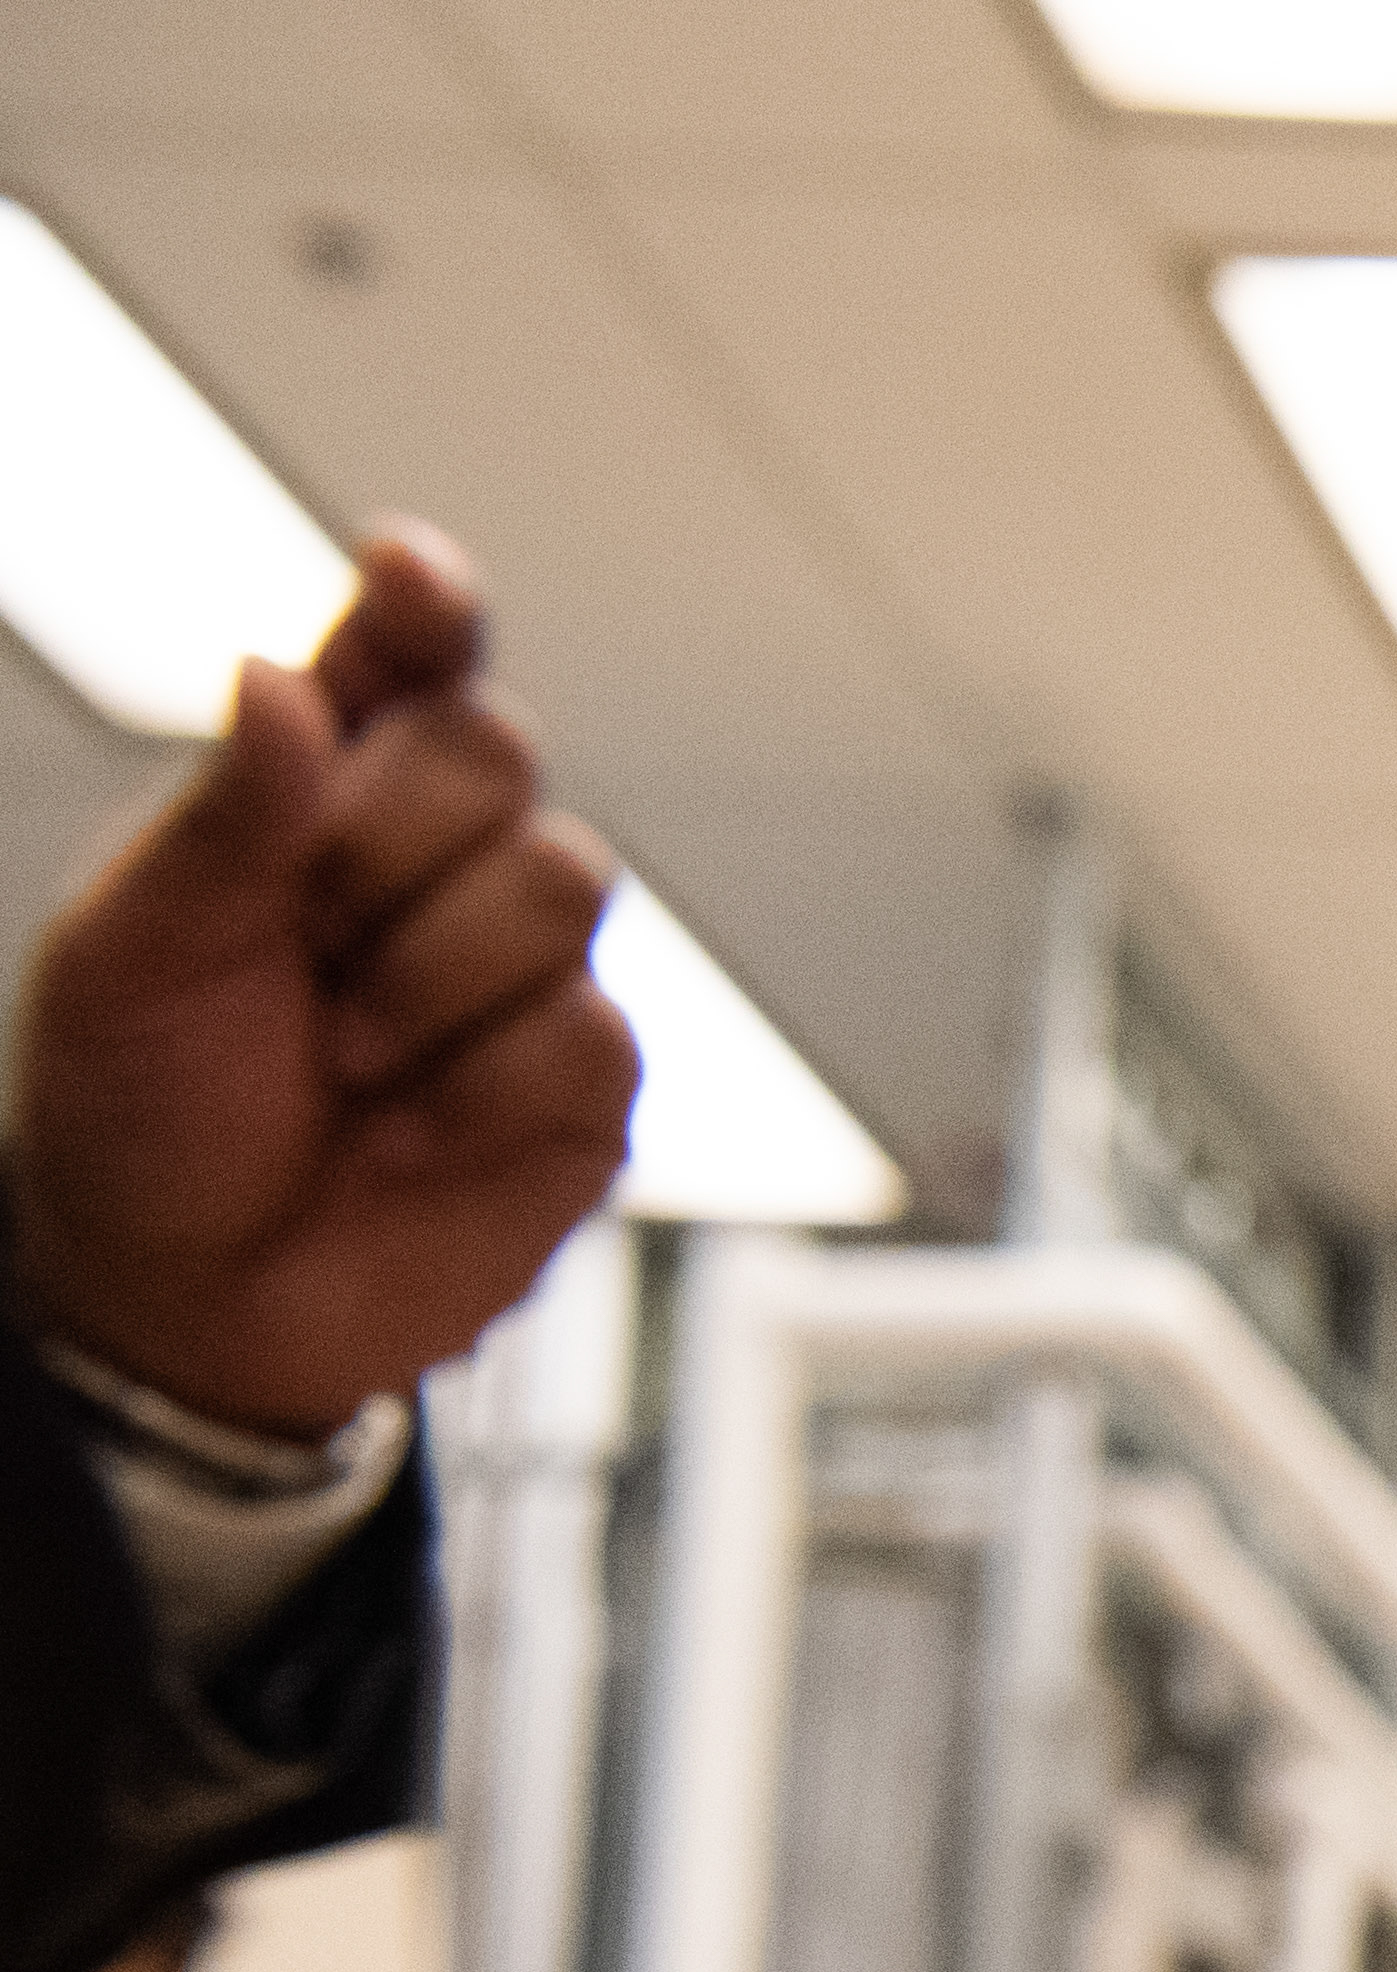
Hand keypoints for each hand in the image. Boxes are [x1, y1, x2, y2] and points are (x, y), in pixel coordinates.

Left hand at [9, 522, 640, 1439]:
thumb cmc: (141, 1110)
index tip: (409, 574)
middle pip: (499, 748)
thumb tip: (276, 679)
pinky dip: (481, 1091)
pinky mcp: (589, 1088)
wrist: (197, 1300)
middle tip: (306, 937)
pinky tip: (411, 1134)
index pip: (403, 654)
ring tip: (348, 1061)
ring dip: (430, 983)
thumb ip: (222, 817)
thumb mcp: (134, 952)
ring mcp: (529, 970)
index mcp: (318, 789)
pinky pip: (592, 1033)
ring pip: (563, 885)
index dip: (423, 602)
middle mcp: (441, 859)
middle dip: (390, 843)